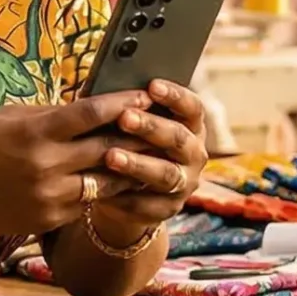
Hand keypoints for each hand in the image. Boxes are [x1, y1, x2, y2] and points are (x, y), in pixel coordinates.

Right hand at [0, 92, 152, 241]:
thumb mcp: (8, 118)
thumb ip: (51, 113)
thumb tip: (91, 104)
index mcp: (34, 133)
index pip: (90, 114)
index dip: (122, 104)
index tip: (144, 95)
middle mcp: (46, 166)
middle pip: (108, 148)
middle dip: (138, 134)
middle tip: (162, 123)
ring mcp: (51, 196)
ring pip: (107, 180)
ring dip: (131, 166)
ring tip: (152, 153)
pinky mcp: (52, 218)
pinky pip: (88, 201)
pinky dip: (106, 189)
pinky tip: (122, 179)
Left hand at [92, 80, 208, 240]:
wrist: (127, 191)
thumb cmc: (127, 142)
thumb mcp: (131, 124)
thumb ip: (127, 108)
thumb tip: (103, 86)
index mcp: (190, 126)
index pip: (193, 108)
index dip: (175, 97)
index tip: (152, 85)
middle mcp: (194, 154)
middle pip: (178, 139)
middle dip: (151, 127)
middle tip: (124, 118)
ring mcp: (184, 184)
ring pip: (164, 174)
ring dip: (138, 164)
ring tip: (110, 156)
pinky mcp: (167, 210)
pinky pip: (147, 204)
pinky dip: (125, 196)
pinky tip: (103, 189)